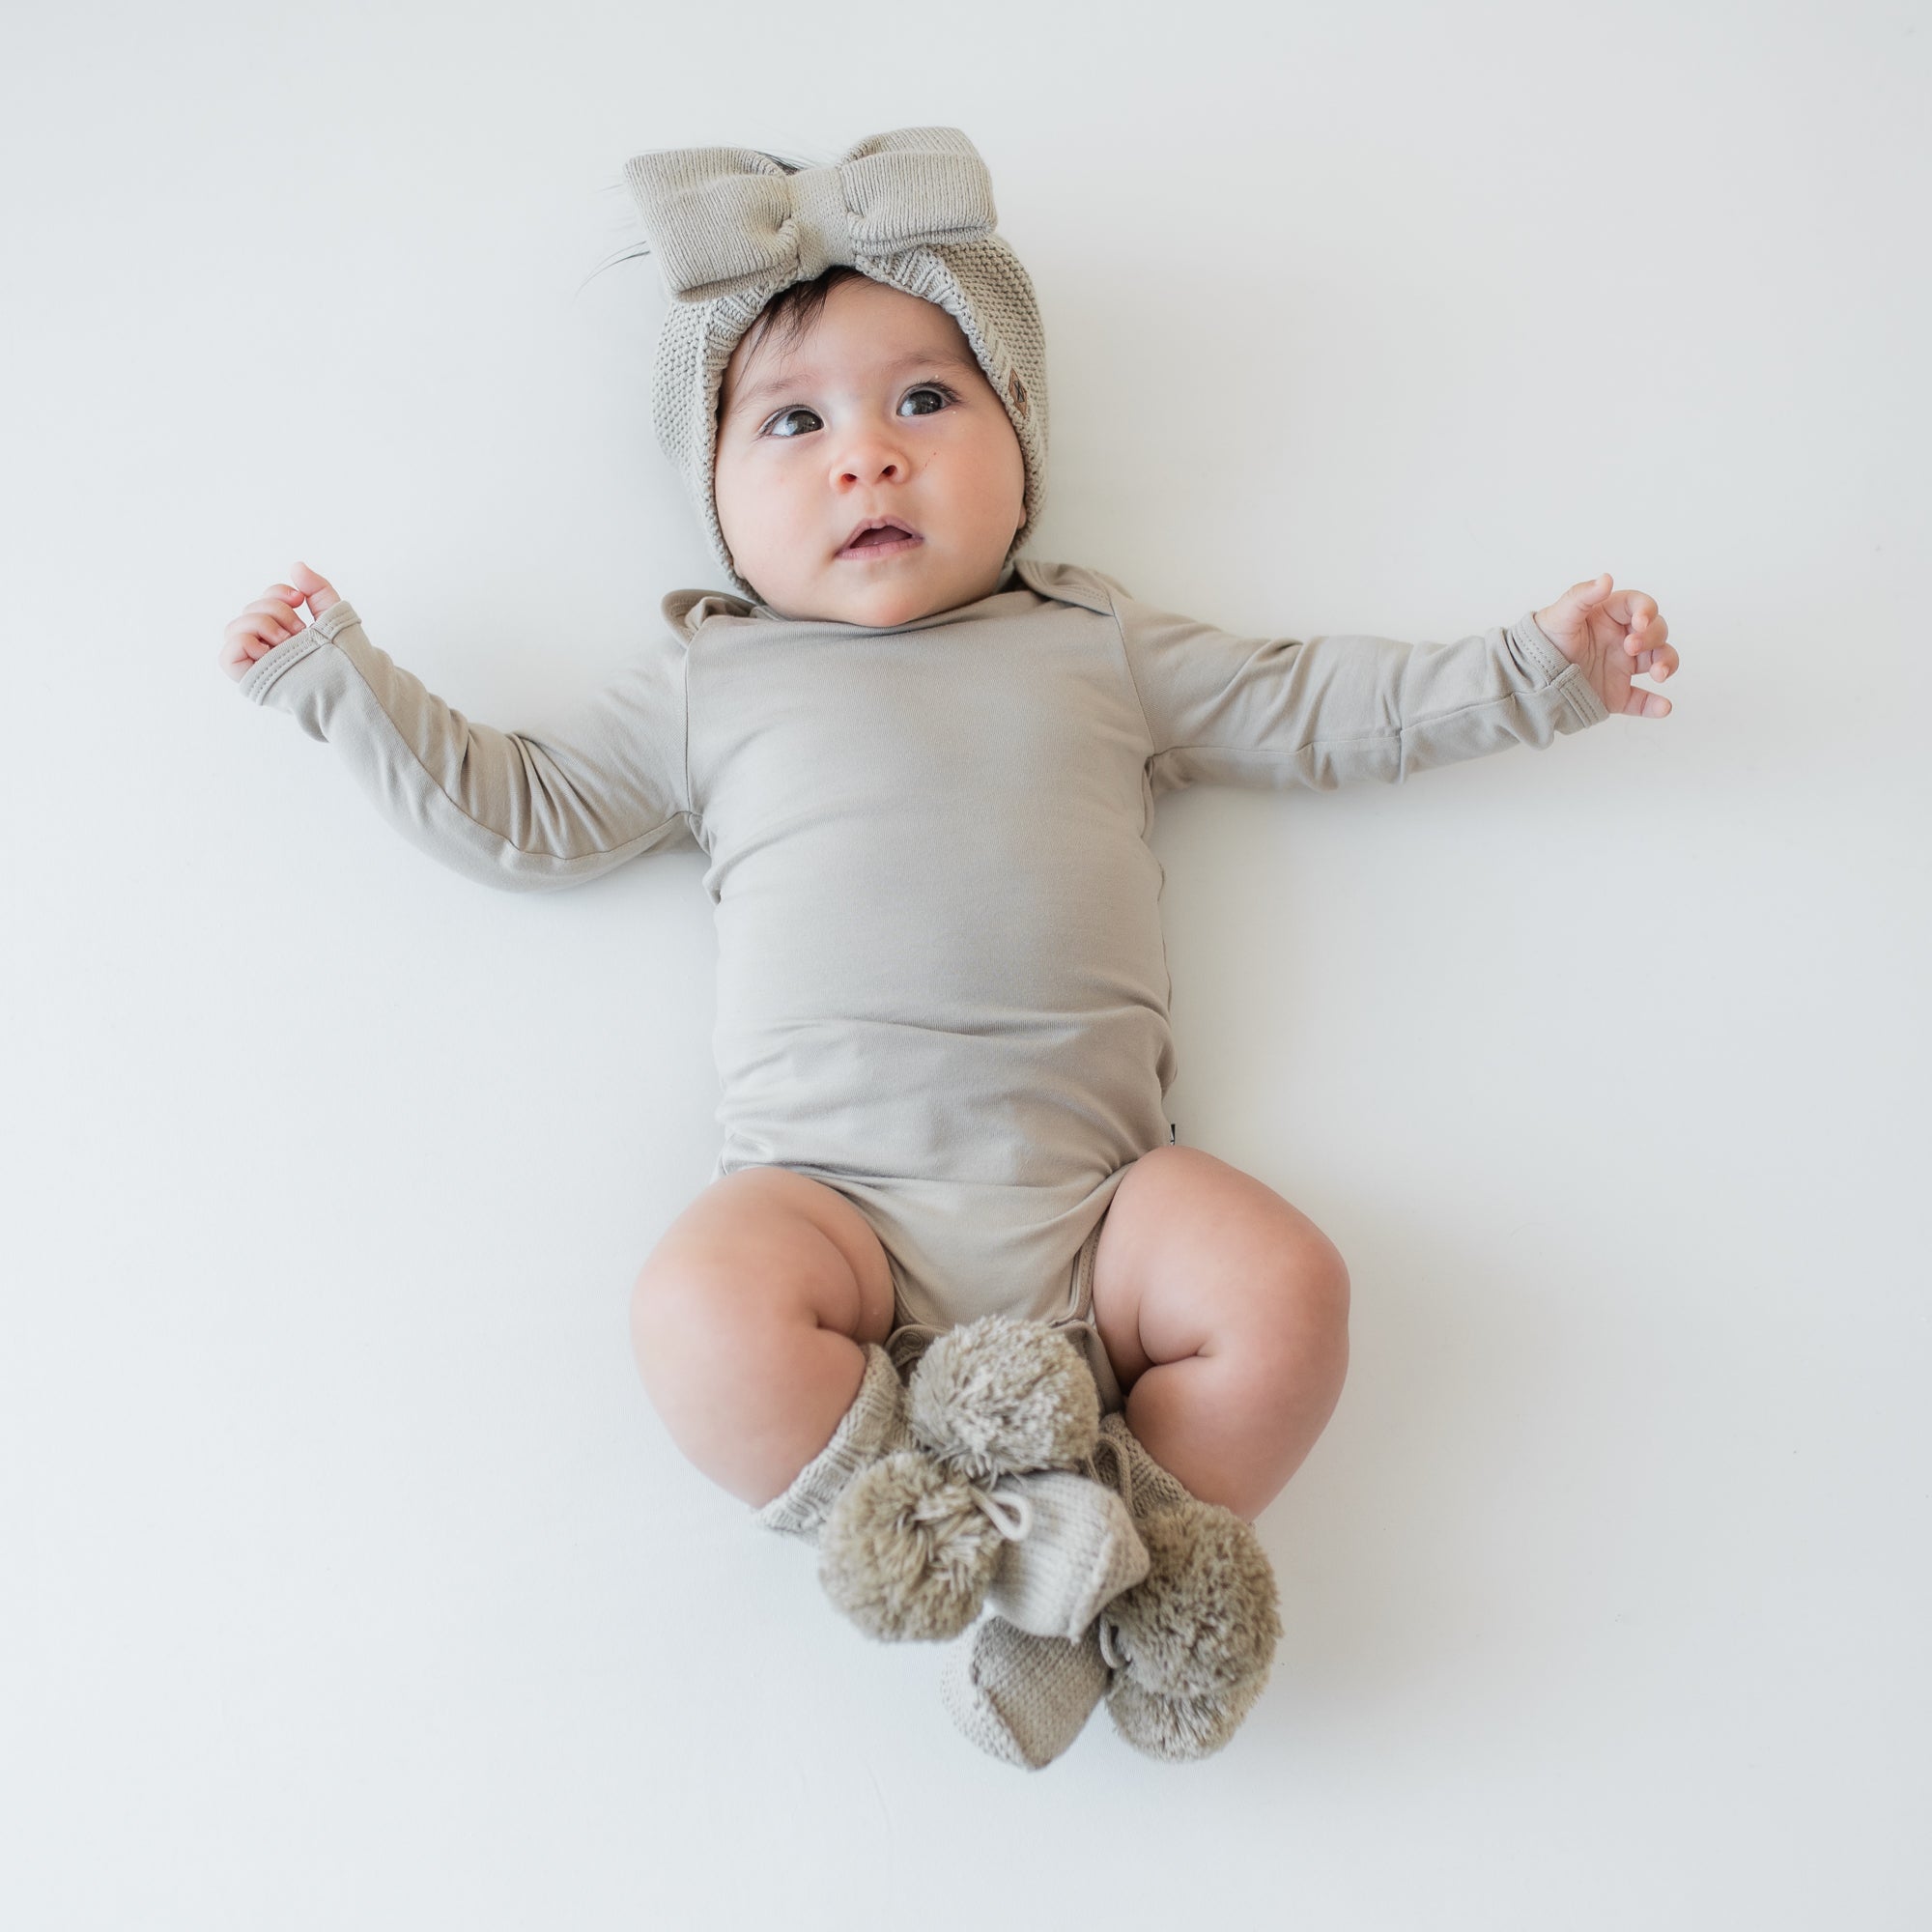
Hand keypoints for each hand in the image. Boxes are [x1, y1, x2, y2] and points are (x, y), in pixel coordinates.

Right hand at [217, 561, 341, 682]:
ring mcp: (257, 662)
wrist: (350, 682)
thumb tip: (296, 566)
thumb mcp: (332, 615)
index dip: (278, 592)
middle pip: (249, 610)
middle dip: (275, 610)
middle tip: (300, 629)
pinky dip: (244, 643)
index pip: (263, 600)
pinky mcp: (251, 678)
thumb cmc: (345, 656)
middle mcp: (266, 646)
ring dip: (262, 624)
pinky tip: (270, 649)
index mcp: (282, 632)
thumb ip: (317, 589)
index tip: (300, 599)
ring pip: (234, 627)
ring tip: (288, 640)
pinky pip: (226, 656)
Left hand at [1533, 573, 1677, 718]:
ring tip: (1659, 674)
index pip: (1640, 607)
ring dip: (1667, 664)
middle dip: (1653, 638)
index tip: (1640, 622)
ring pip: (1658, 661)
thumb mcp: (1560, 615)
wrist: (1527, 676)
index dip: (1647, 611)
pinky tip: (1664, 707)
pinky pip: (1642, 700)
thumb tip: (1606, 579)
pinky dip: (1656, 705)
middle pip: (1656, 632)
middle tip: (1630, 647)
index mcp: (1611, 616)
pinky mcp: (1617, 694)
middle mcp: (1621, 639)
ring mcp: (1622, 667)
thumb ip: (1582, 596)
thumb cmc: (1543, 639)